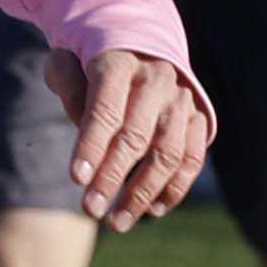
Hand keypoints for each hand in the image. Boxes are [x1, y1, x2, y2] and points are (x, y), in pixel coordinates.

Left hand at [39, 46, 212, 229]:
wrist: (140, 44)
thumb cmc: (92, 63)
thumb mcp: (67, 60)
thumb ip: (67, 85)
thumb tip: (78, 121)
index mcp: (120, 62)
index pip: (105, 110)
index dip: (91, 145)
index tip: (77, 178)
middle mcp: (156, 79)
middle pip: (135, 136)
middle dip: (112, 177)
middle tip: (90, 209)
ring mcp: (181, 99)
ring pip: (168, 153)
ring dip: (143, 192)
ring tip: (117, 222)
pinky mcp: (198, 117)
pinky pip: (192, 158)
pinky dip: (175, 187)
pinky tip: (152, 210)